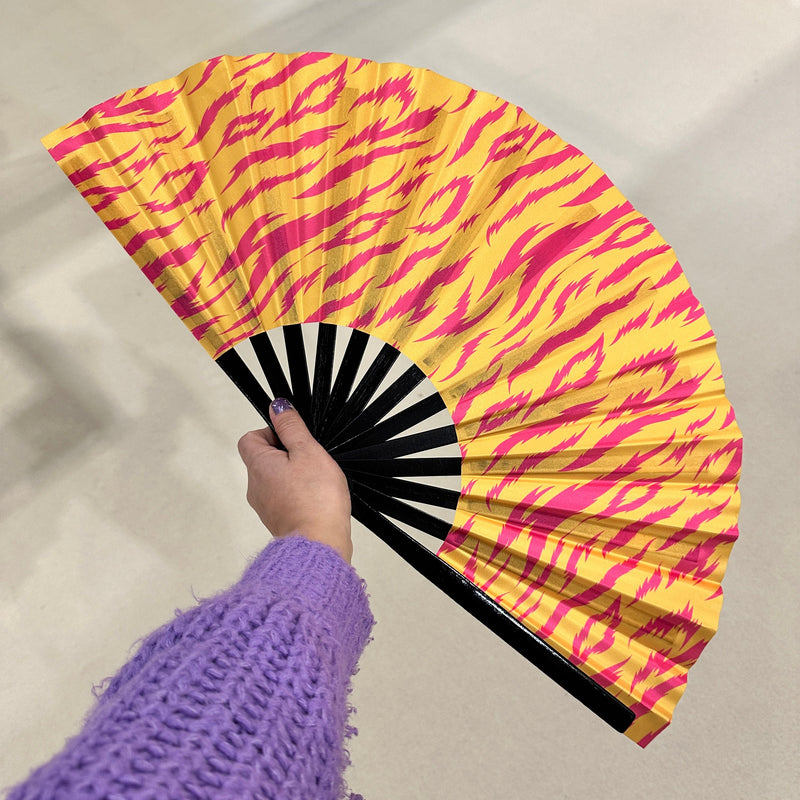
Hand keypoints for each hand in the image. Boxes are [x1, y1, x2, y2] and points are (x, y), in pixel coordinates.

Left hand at [237, 398, 352, 562]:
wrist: (320, 544)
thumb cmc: (315, 501)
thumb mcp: (308, 452)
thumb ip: (291, 427)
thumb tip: (277, 408)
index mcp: (258, 466)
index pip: (250, 438)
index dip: (271, 432)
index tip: (292, 436)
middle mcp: (255, 487)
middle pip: (263, 459)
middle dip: (286, 454)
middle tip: (309, 459)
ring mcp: (266, 507)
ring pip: (275, 480)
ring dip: (293, 476)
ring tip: (315, 481)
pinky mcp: (279, 521)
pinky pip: (284, 499)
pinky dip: (298, 494)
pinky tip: (316, 498)